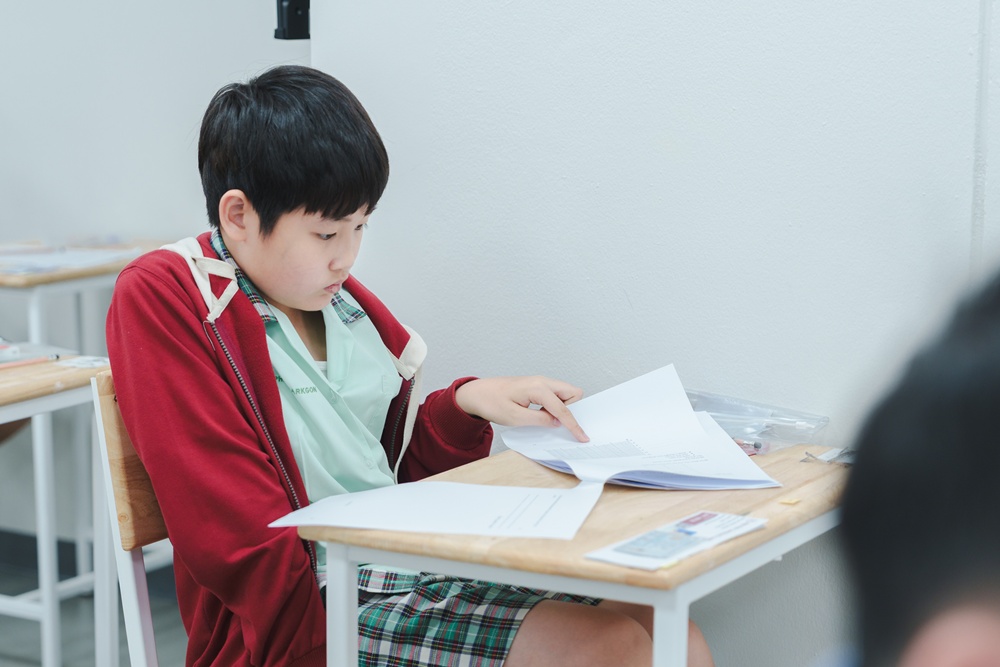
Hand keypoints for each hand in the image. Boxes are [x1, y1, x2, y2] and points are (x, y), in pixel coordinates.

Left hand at [455, 376, 589, 441]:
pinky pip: (555, 394)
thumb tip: (556, 422)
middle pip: (572, 392)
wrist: (477, 393)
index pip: (563, 409)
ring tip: (548, 420)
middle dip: (572, 409)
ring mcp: (540, 382)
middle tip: (560, 424)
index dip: (573, 424)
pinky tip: (545, 415)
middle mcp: (542, 381)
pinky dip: (556, 405)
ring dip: (563, 407)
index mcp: (537, 388)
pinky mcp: (537, 386)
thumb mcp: (515, 418)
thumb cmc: (492, 402)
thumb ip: (539, 420)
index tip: (581, 436)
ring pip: (565, 392)